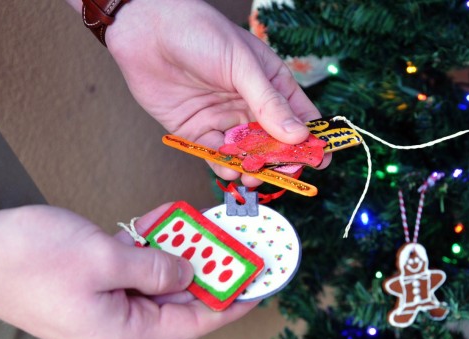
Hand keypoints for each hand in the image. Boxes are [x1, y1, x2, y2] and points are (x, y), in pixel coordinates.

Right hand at [0, 204, 257, 338]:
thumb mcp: (105, 257)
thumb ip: (155, 266)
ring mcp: (99, 306)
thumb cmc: (27, 258)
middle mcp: (113, 325)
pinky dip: (146, 247)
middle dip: (204, 271)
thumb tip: (186, 271)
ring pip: (152, 280)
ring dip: (175, 253)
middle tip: (232, 248)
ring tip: (200, 229)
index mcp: (121, 330)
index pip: (191, 323)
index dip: (227, 306)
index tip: (256, 290)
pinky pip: (129, 269)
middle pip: (174, 300)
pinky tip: (164, 223)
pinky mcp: (86, 286)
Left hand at [104, 0, 330, 185]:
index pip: (300, 117)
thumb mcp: (242, 66)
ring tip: (252, 176)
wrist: (147, 31)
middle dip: (281, 161)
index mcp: (270, 85)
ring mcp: (225, 120)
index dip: (312, 139)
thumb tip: (298, 136)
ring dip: (252, 168)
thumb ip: (268, 103)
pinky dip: (224, 167)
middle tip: (282, 174)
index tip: (320, 160)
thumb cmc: (201, 34)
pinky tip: (229, 171)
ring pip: (247, 154)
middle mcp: (251, 106)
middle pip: (275, 143)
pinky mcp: (198, 131)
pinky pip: (216, 155)